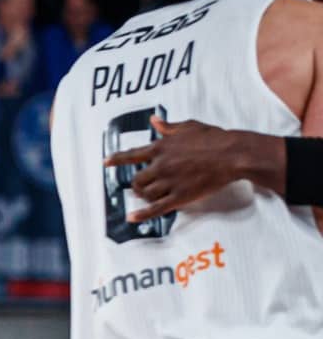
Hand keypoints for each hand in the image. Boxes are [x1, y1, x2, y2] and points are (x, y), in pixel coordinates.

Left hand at [103, 117, 280, 220]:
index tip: (106, 163)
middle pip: (137, 180)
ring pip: (145, 194)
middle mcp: (161, 165)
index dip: (117, 160)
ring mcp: (169, 182)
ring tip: (148, 196)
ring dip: (144, 197)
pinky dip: (142, 215)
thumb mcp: (189, 126)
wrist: (233, 154)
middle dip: (137, 184)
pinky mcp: (180, 196)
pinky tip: (132, 218)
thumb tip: (154, 120)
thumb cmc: (214, 138)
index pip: (131, 155)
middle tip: (141, 186)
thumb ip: (169, 126)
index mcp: (161, 148)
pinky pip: (156, 208)